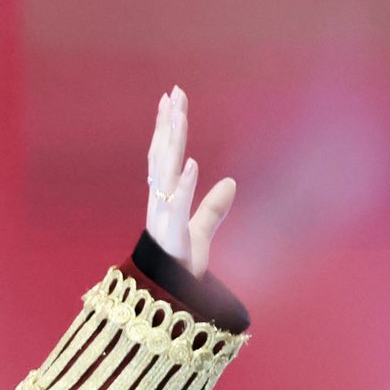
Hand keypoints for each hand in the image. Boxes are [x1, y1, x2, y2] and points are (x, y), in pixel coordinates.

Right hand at [145, 86, 235, 279]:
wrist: (171, 297)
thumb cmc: (180, 266)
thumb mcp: (202, 231)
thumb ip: (214, 207)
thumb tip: (231, 182)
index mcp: (162, 199)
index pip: (161, 155)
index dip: (164, 127)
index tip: (169, 99)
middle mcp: (158, 202)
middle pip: (161, 154)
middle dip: (167, 122)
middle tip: (174, 92)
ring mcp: (163, 216)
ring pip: (165, 171)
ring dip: (173, 142)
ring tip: (180, 115)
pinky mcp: (172, 234)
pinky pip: (178, 205)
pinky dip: (184, 184)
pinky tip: (193, 164)